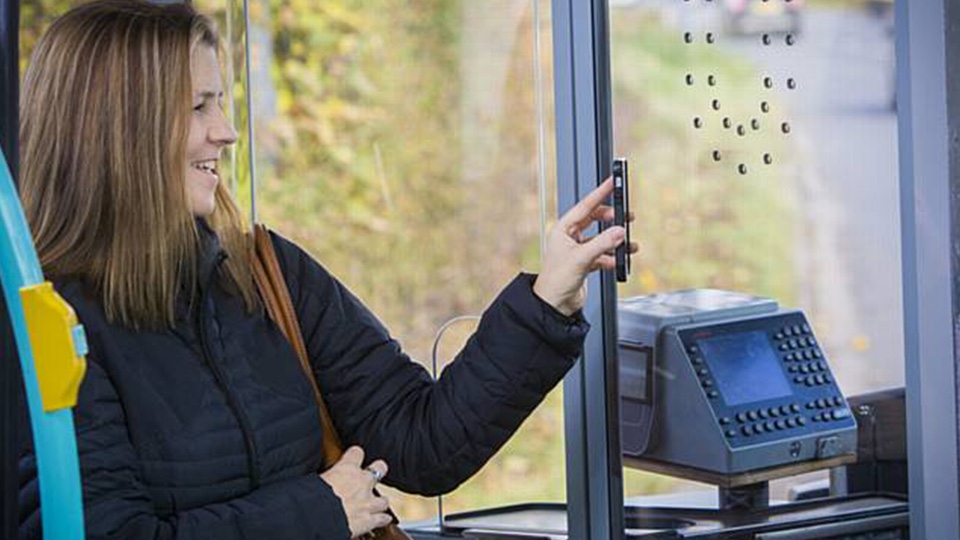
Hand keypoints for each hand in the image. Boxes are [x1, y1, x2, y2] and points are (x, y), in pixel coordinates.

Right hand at [319, 446, 390, 537]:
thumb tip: (319, 479)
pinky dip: (383, 519)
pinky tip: (383, 519)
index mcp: (346, 469)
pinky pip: (382, 519)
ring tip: (377, 503)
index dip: (355, 455)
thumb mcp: (315, 480)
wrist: (319, 517)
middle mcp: (361, 482)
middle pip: (379, 468)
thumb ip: (325, 478)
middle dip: (378, 470)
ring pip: (384, 498)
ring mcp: (368, 501)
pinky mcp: (369, 520)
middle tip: (375, 472)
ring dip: (380, 501)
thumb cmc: (312, 498)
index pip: (356, 453)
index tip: (353, 456)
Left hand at [533, 177, 637, 315]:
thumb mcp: (581, 258)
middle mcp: (569, 238)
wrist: (554, 306)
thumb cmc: (555, 281)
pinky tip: (618, 261)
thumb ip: (603, 243)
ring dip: (615, 241)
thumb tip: (619, 231)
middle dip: (612, 219)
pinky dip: (612, 256)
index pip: (585, 206)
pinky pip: (603, 254)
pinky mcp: (585, 264)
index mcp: (562, 230)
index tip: (612, 182)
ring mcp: (578, 250)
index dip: (600, 193)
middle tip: (626, 216)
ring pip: (601, 239)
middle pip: (595, 220)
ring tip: (628, 243)